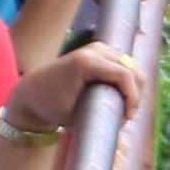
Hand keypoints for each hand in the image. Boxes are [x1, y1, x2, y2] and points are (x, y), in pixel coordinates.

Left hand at [3, 47, 148, 145]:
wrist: (34, 91)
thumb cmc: (52, 107)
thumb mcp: (76, 116)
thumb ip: (101, 115)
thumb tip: (126, 122)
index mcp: (86, 62)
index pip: (124, 75)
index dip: (133, 97)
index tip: (128, 117)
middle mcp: (94, 50)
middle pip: (132, 69)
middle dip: (135, 93)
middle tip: (126, 116)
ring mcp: (97, 47)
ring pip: (132, 66)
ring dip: (134, 87)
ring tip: (123, 107)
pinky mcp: (99, 50)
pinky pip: (124, 64)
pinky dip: (128, 81)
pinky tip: (120, 96)